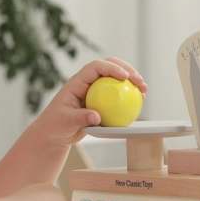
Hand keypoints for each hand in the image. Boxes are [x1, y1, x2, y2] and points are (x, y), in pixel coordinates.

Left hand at [33, 57, 147, 147]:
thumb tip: (96, 116)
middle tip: (140, 82)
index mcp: (77, 82)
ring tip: (144, 91)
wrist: (54, 133)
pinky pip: (118, 94)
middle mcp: (88, 83)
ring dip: (132, 81)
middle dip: (127, 70)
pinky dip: (129, 95)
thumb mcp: (65, 122)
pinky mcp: (102, 101)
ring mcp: (96, 91)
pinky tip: (141, 102)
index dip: (111, 68)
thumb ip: (80, 118)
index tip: (125, 77)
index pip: (95, 67)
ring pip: (116, 79)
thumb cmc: (55, 126)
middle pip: (110, 67)